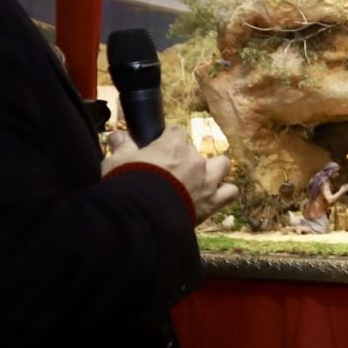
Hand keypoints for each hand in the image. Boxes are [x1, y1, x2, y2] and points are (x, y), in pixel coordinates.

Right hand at [103, 126, 237, 220]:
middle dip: (187, 158)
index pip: (178, 131)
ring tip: (200, 179)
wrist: (140, 217)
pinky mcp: (212, 202)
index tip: (161, 147)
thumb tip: (117, 136)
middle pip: (197, 150)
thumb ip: (122, 147)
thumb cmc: (127, 184)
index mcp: (173, 146)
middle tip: (173, 172)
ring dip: (213, 170)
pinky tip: (213, 197)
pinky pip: (230, 193)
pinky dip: (224, 193)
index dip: (170, 138)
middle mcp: (194, 160)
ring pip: (222, 165)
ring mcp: (206, 180)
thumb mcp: (117, 162)